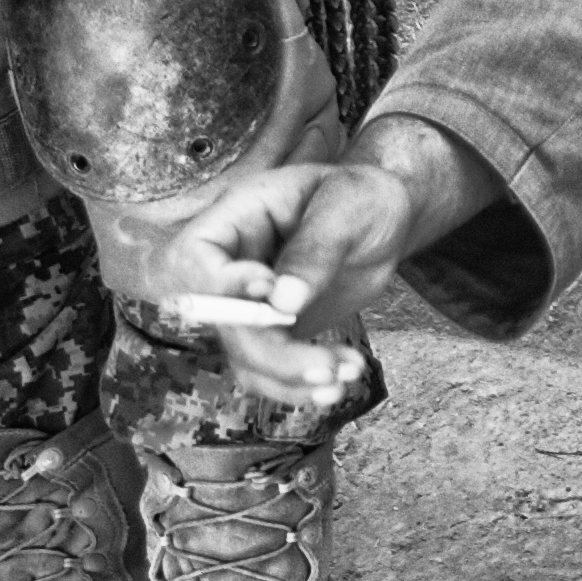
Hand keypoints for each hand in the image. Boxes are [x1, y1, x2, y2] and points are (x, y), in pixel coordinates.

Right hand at [153, 116, 494, 418]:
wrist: (386, 221)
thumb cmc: (363, 196)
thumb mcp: (348, 206)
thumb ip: (316, 248)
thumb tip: (282, 302)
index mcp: (237, 217)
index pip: (195, 258)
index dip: (221, 286)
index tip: (272, 291)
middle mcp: (233, 263)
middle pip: (221, 321)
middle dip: (269, 352)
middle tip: (325, 367)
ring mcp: (250, 302)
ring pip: (244, 355)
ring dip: (290, 376)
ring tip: (348, 374)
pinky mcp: (274, 331)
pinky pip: (269, 369)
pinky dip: (301, 384)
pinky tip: (343, 380)